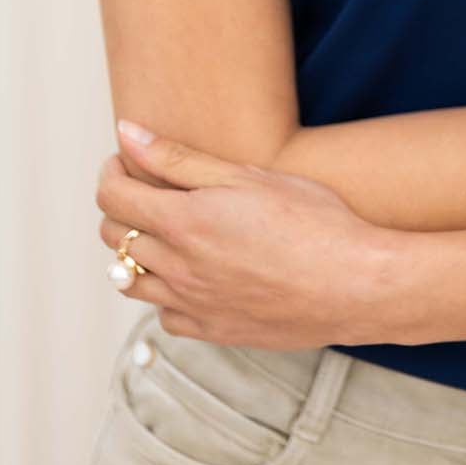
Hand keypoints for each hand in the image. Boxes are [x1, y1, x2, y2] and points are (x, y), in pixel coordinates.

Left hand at [95, 122, 394, 348]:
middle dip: (120, 208)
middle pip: (115, 238)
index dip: (110, 173)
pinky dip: (165, 293)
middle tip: (146, 190)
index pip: (113, 198)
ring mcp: (193, 304)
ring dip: (134, 253)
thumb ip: (178, 158)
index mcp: (183, 223)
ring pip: (130, 282)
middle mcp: (178, 268)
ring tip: (164, 232)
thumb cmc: (313, 221)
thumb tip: (126, 134)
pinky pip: (165, 315)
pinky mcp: (213, 330)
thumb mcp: (247, 175)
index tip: (123, 162)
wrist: (354, 284)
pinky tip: (191, 275)